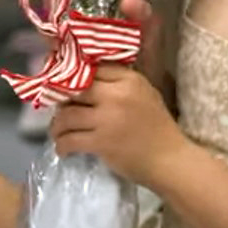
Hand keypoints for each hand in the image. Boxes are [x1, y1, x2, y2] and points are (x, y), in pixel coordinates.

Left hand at [50, 0, 186, 186]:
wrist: (169, 159)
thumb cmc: (157, 126)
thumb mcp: (145, 93)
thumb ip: (120, 82)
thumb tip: (87, 76)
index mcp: (129, 79)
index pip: (92, 68)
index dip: (73, 75)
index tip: (63, 83)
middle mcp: (116, 95)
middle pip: (74, 89)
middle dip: (61, 100)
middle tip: (59, 108)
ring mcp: (107, 119)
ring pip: (66, 115)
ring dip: (57, 125)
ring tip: (59, 131)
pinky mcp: (100, 142)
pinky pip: (69, 140)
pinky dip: (62, 145)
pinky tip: (63, 148)